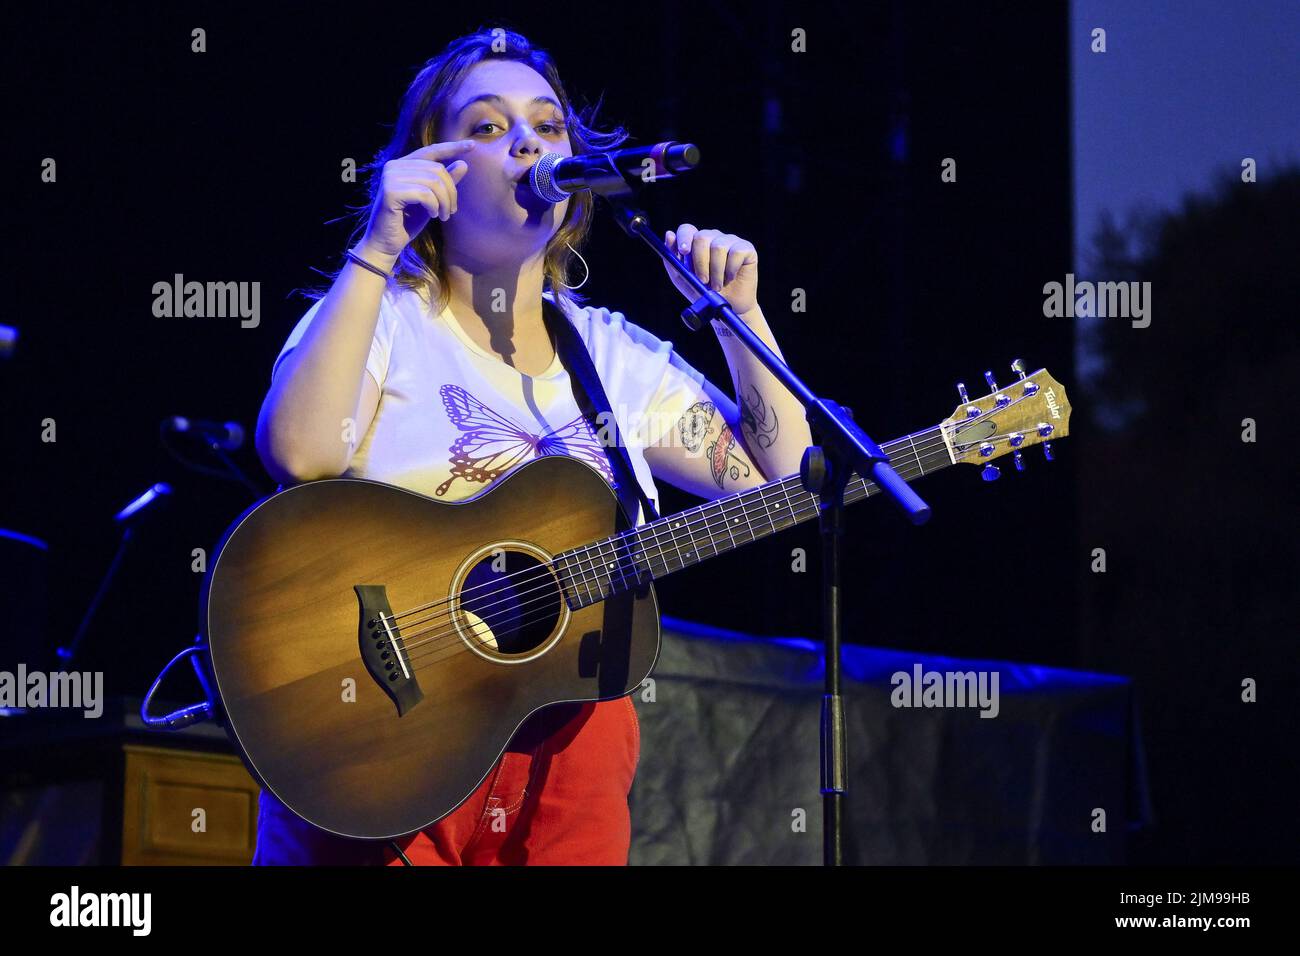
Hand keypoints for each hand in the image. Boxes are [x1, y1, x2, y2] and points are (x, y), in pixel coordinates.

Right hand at [361, 139, 476, 258]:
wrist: (386, 244)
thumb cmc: (408, 222)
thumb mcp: (433, 200)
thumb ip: (445, 182)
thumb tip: (463, 164)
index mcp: (403, 165)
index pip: (431, 150)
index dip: (452, 147)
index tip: (473, 145)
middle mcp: (394, 166)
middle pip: (437, 169)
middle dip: (451, 192)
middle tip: (451, 211)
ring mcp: (390, 177)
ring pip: (433, 182)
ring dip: (444, 202)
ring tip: (443, 216)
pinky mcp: (390, 191)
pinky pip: (425, 194)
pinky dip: (434, 206)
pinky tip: (432, 216)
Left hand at [663, 224, 758, 316]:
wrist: (727, 309)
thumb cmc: (704, 293)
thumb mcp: (682, 279)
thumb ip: (672, 259)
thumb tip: (669, 234)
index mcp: (696, 243)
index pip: (687, 229)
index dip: (684, 238)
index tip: (684, 252)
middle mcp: (713, 238)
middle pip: (702, 237)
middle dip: (700, 261)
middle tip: (703, 280)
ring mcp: (730, 242)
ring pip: (719, 246)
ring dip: (716, 271)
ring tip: (717, 286)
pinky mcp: (746, 249)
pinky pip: (736, 252)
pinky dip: (731, 269)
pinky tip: (730, 278)